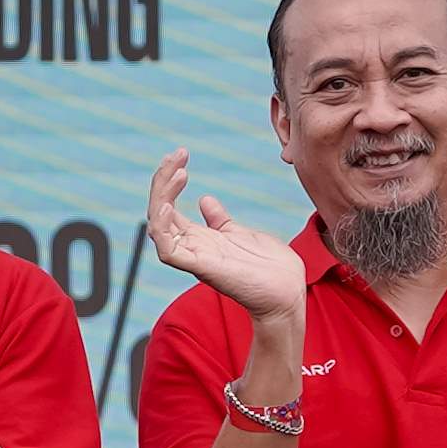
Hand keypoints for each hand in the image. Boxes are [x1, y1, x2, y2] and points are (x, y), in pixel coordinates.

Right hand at [145, 152, 303, 322]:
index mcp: (199, 239)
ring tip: (178, 171)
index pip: (168, 208)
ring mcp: (195, 258)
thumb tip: (205, 200)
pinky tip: (169, 204)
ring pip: (158, 227)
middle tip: (177, 154)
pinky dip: (162, 228)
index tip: (182, 156)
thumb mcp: (241, 233)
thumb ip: (220, 220)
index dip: (169, 180)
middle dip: (162, 180)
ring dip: (161, 197)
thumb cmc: (269, 267)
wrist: (288, 293)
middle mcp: (192, 248)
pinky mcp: (202, 269)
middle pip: (159, 212)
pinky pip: (168, 251)